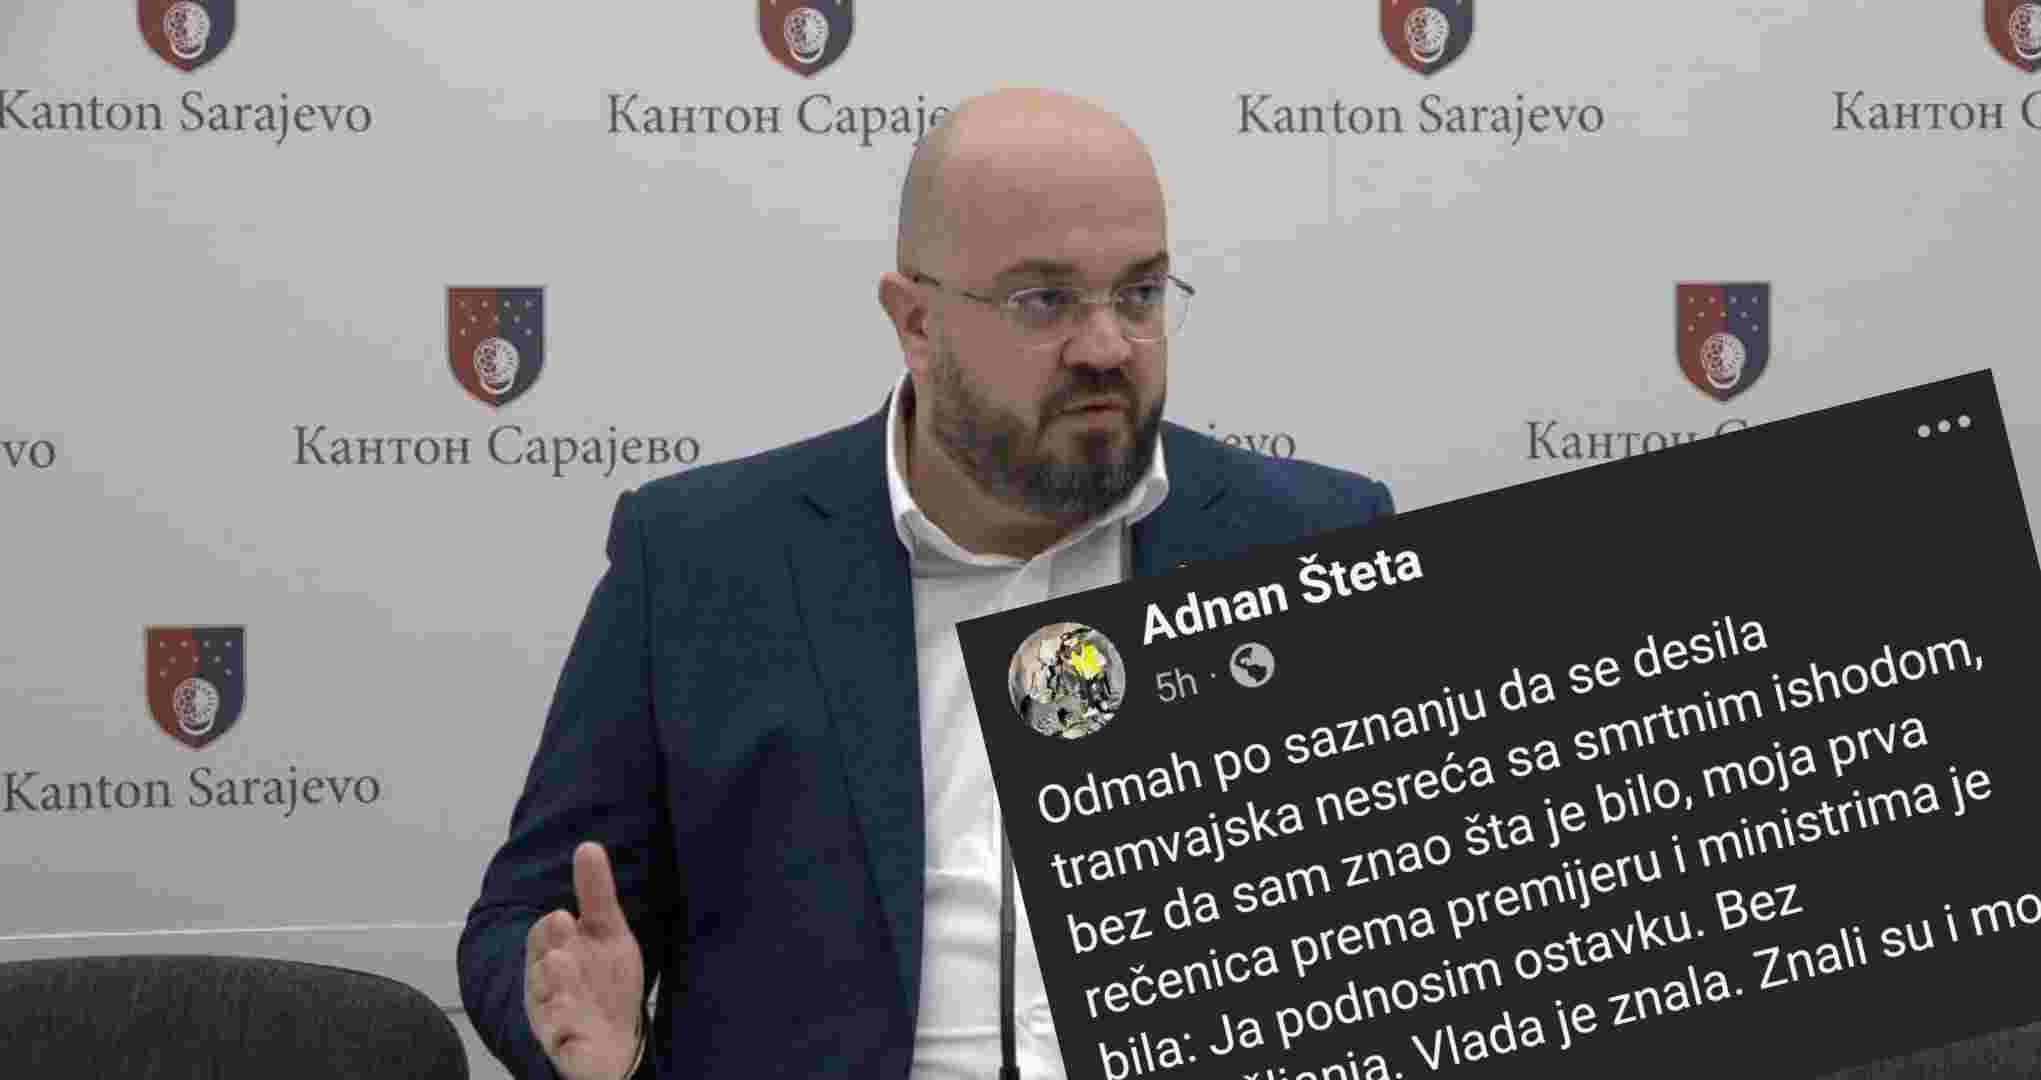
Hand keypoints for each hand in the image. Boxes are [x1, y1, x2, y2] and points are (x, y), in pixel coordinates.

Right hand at [525, 842, 645, 1079]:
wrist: (616, 1041)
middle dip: (552, 955)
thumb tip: (588, 846)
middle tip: (562, 938)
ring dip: (556, 987)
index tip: (566, 917)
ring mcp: (553, 1018)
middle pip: (542, 968)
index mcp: (553, 954)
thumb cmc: (605, 982)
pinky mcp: (564, 1048)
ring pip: (547, 1004)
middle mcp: (546, 986)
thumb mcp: (607, 933)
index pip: (544, 935)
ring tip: (562, 967)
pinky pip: (559, 1042)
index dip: (553, 929)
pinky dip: (564, 1032)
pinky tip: (572, 1024)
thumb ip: (596, 894)